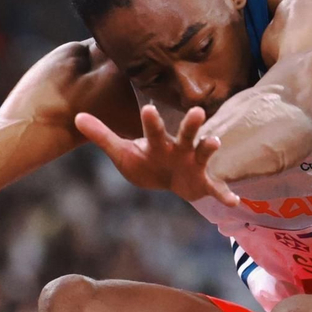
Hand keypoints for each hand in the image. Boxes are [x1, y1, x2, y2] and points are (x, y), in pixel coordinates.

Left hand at [74, 104, 239, 206]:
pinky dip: (226, 194)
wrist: (168, 180)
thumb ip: (102, 136)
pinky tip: (235, 202)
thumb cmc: (145, 161)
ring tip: (215, 142)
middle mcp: (179, 148)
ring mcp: (194, 164)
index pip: (154, 129)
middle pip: (185, 134)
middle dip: (191, 125)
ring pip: (204, 153)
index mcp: (159, 142)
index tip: (148, 108)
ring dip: (210, 148)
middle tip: (197, 112)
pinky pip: (216, 188)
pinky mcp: (204, 183)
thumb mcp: (122, 152)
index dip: (151, 121)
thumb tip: (76, 116)